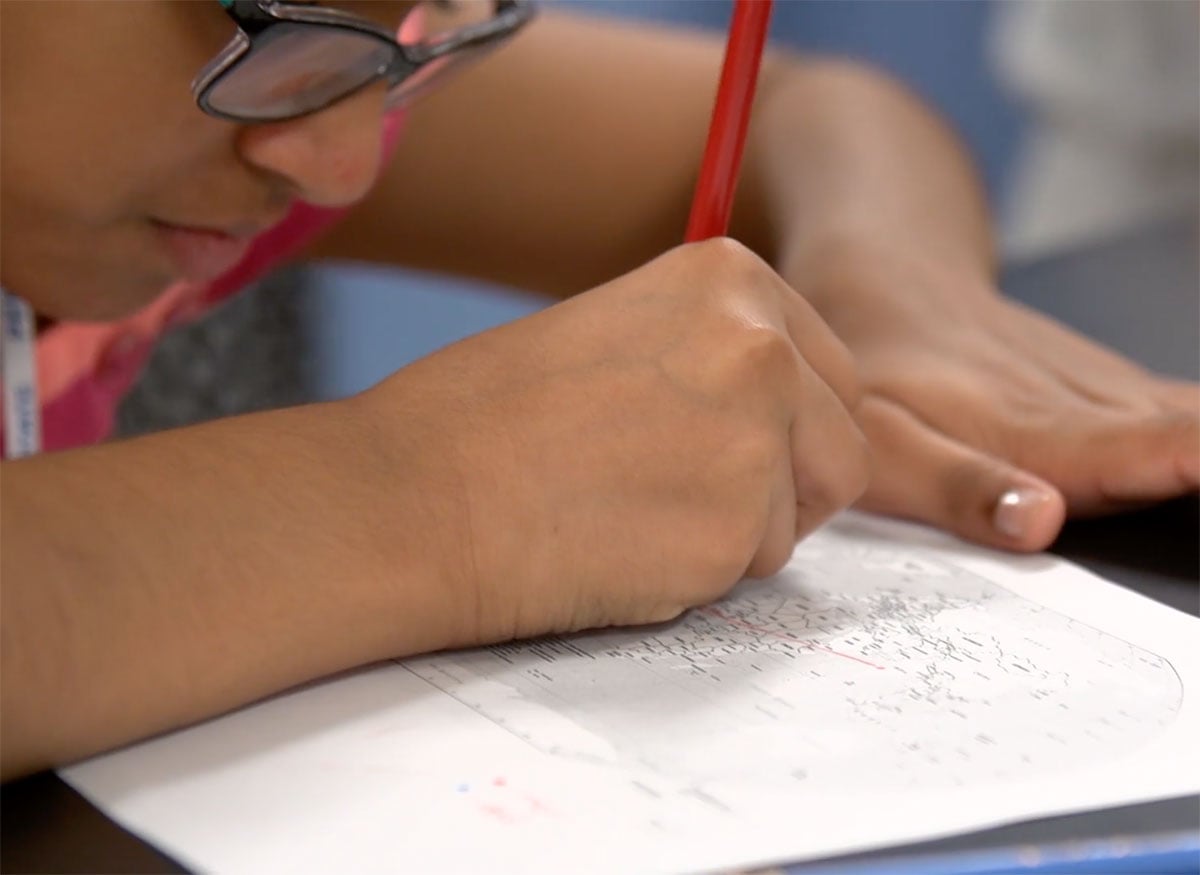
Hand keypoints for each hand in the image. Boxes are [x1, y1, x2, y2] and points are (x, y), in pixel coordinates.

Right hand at [360, 239, 867, 646]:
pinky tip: (615, 545)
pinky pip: (745, 571)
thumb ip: (713, 356)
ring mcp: (754, 442)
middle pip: (843, 450)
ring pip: (795, 519)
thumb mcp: (619, 332)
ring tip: (628, 510)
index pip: (833, 376)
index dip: (785, 428)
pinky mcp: (729, 535)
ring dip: (732, 534)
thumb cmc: (484, 416)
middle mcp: (762, 347)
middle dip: (783, 487)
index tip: (718, 444)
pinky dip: (693, 575)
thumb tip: (783, 412)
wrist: (410, 494)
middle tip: (681, 493)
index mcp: (731, 278)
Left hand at [790, 240, 1198, 551]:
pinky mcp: (1110, 384)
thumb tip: (1041, 526)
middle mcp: (1088, 405)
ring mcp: (1106, 389)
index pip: (1146, 451)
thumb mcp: (885, 441)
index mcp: (1034, 428)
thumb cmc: (877, 370)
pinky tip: (1198, 450)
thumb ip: (959, 486)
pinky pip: (1178, 411)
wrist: (887, 281)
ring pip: (1195, 421)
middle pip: (1197, 438)